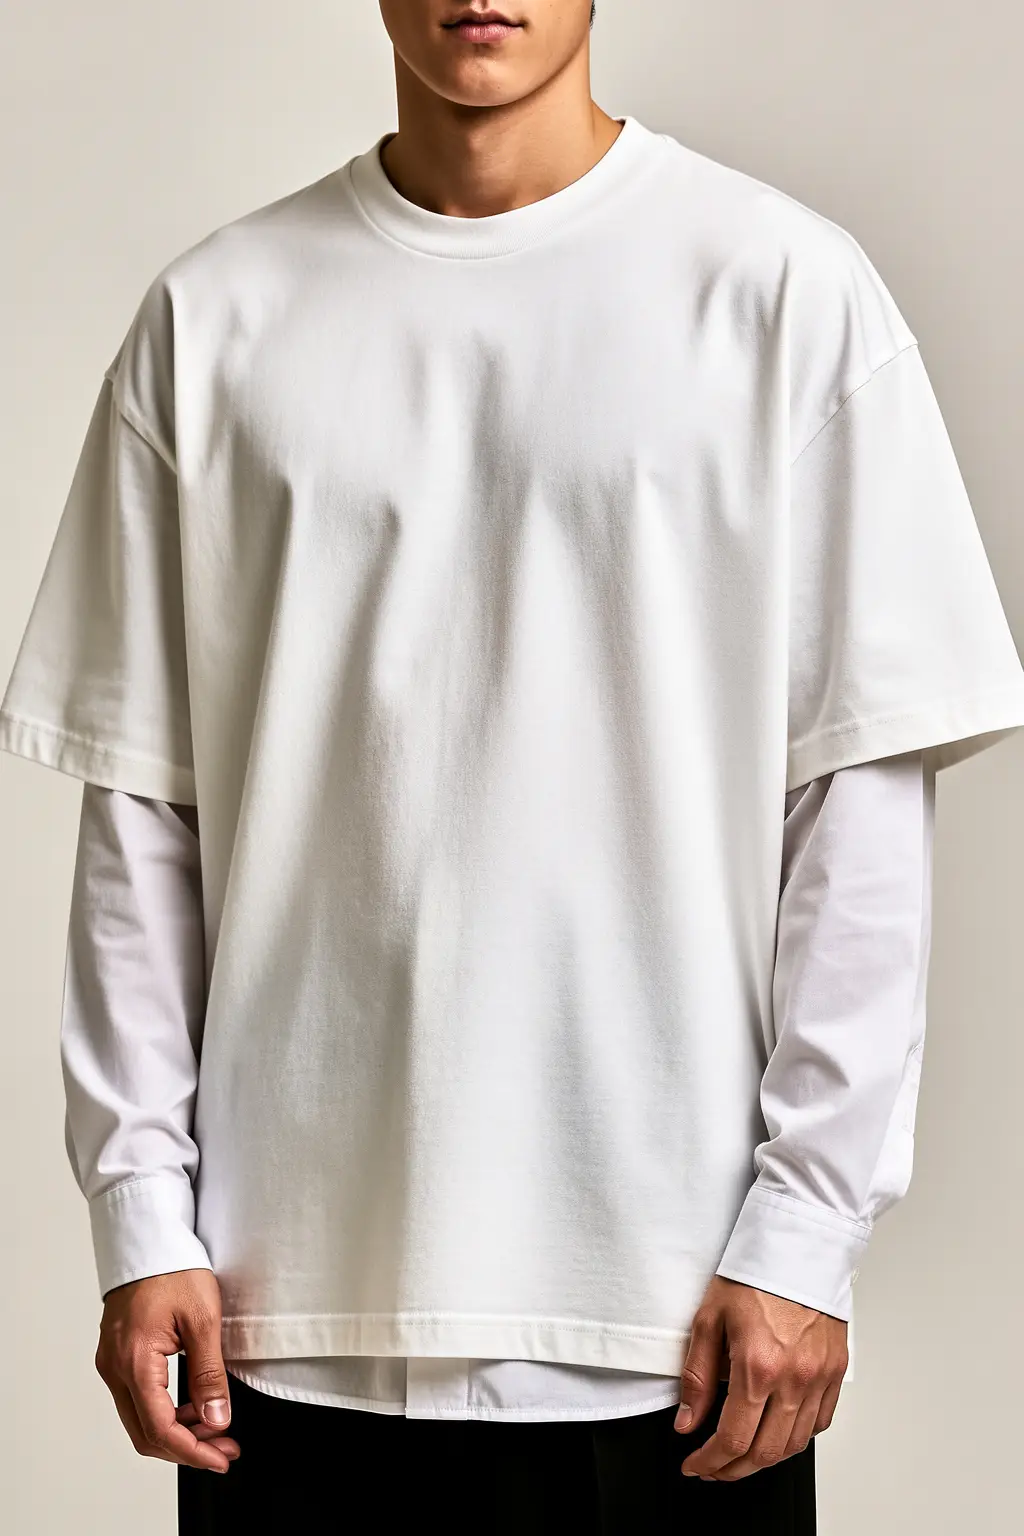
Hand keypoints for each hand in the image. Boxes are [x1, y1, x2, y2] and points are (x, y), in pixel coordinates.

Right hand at [95, 1268, 239, 1472]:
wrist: (149, 1239)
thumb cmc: (174, 1269)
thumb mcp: (203, 1318)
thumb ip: (209, 1373)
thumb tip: (216, 1418)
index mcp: (135, 1361)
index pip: (160, 1428)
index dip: (192, 1451)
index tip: (221, 1458)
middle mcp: (114, 1368)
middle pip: (145, 1432)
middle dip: (187, 1447)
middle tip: (225, 1448)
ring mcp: (112, 1363)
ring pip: (140, 1419)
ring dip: (177, 1431)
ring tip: (216, 1427)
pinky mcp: (117, 1356)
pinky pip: (137, 1398)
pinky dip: (164, 1411)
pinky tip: (193, 1406)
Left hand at [675, 1275, 847, 1481]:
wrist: (796, 1245)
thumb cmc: (753, 1274)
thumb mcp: (709, 1319)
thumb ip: (698, 1377)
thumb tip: (687, 1421)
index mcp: (758, 1366)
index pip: (733, 1439)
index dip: (710, 1462)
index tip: (696, 1465)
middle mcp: (794, 1379)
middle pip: (765, 1453)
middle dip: (734, 1470)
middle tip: (714, 1468)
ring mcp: (819, 1377)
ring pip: (795, 1445)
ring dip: (764, 1460)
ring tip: (741, 1455)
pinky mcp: (836, 1371)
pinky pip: (819, 1423)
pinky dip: (797, 1438)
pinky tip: (777, 1432)